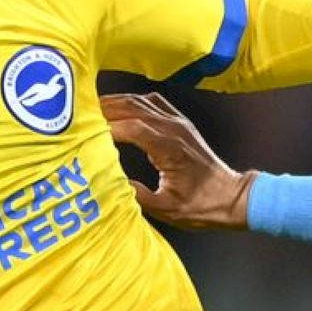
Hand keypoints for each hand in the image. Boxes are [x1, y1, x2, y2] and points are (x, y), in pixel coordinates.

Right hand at [100, 92, 253, 230]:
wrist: (231, 197)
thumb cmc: (202, 207)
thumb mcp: (167, 210)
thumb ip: (137, 196)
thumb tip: (111, 182)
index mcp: (169, 149)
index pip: (132, 128)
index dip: (107, 128)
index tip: (87, 133)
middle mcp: (174, 129)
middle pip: (133, 107)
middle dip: (105, 108)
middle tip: (81, 112)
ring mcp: (179, 123)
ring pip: (142, 100)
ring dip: (117, 101)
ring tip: (94, 107)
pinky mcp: (182, 123)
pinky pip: (155, 102)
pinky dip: (135, 101)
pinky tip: (122, 106)